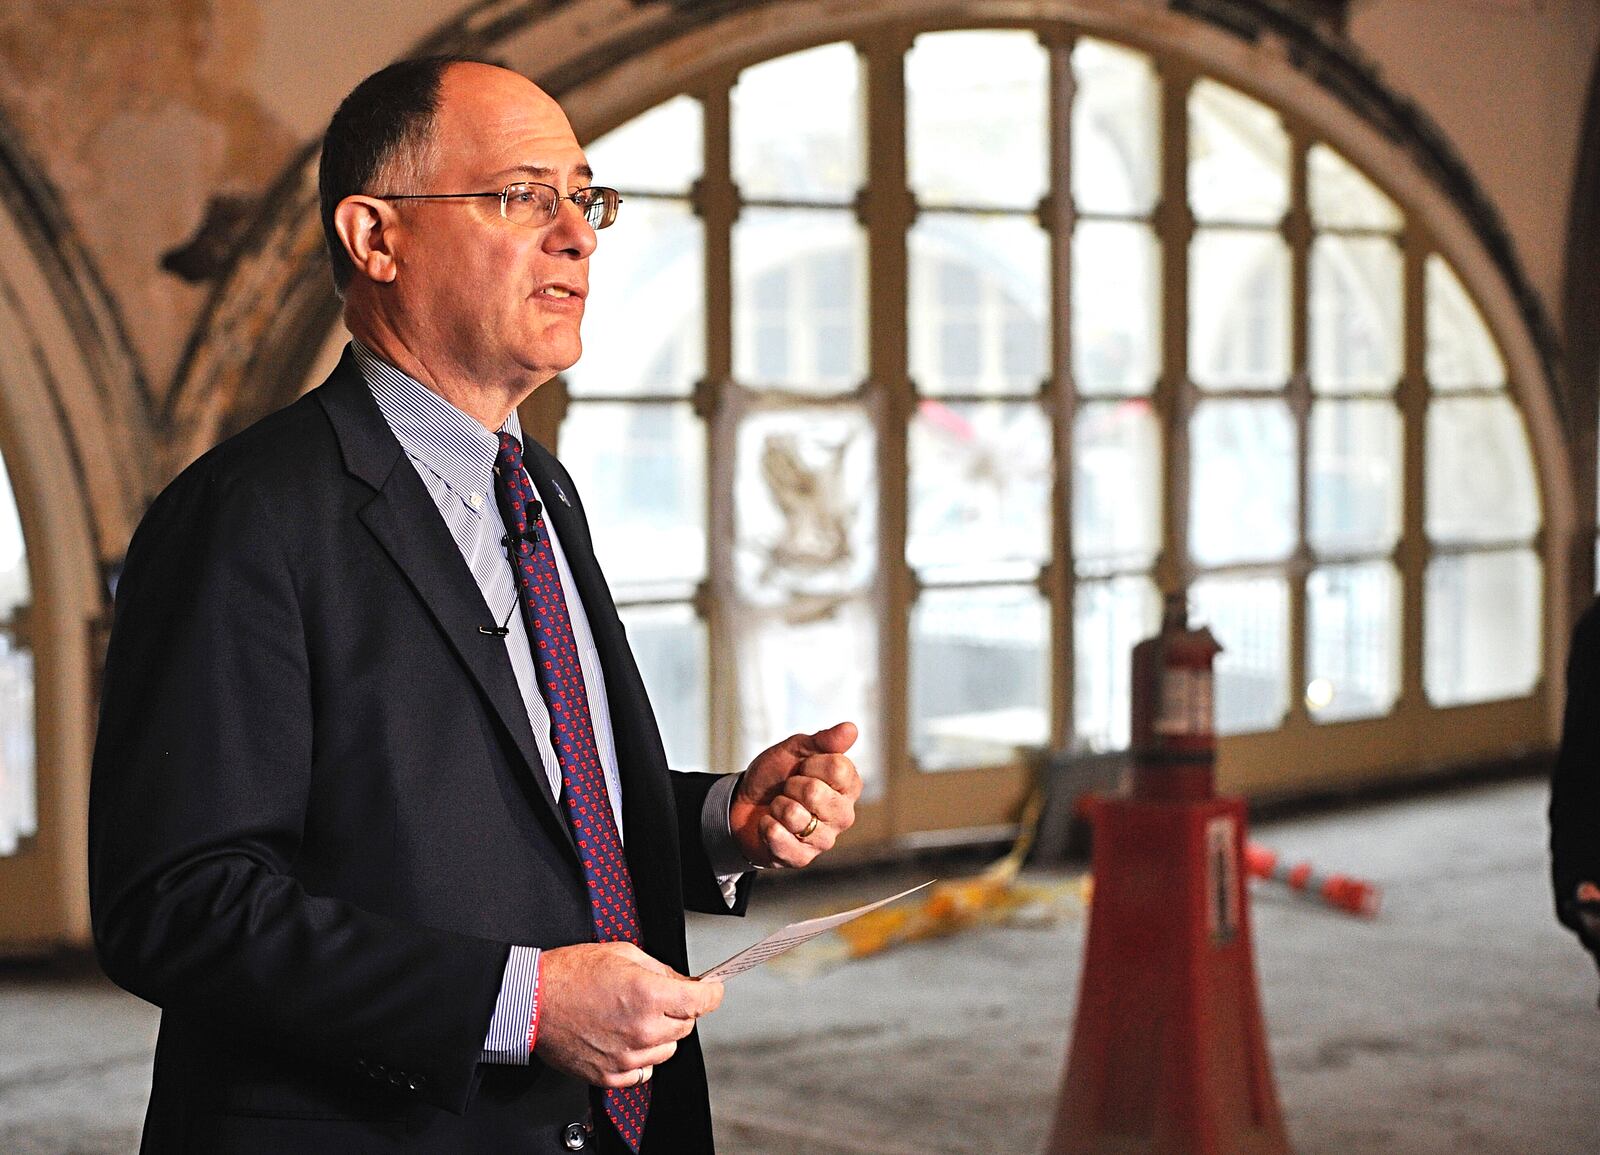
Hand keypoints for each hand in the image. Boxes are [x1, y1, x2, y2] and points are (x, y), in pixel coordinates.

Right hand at [533, 942, 722, 1086]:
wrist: (531, 1002)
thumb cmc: (570, 974)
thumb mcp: (622, 953)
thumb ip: (660, 969)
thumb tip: (682, 981)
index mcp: (648, 995)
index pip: (703, 1001)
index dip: (712, 993)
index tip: (712, 990)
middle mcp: (643, 1030)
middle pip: (686, 1026)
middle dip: (680, 1009)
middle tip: (658, 997)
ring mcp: (627, 1057)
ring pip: (667, 1049)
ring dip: (660, 1034)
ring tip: (631, 1016)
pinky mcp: (611, 1075)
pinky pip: (644, 1072)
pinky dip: (640, 1058)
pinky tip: (621, 1038)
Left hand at [730, 721, 861, 868]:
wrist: (744, 804)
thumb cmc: (775, 777)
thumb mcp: (795, 750)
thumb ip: (823, 740)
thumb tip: (851, 728)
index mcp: (848, 786)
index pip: (838, 768)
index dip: (811, 764)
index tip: (802, 767)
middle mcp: (843, 815)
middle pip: (816, 793)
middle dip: (791, 786)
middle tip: (788, 790)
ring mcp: (824, 839)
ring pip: (795, 816)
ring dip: (777, 806)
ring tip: (779, 808)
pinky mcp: (803, 858)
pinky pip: (780, 838)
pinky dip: (766, 826)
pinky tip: (770, 825)